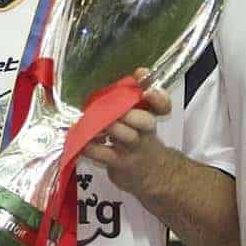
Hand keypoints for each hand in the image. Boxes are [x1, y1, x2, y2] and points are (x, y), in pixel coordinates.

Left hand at [83, 75, 170, 196]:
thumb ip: (136, 92)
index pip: (163, 106)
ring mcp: (133, 149)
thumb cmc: (139, 136)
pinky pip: (103, 154)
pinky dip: (91, 146)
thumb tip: (139, 71)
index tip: (148, 91)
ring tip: (93, 121)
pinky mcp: (119, 163)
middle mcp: (144, 132)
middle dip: (130, 113)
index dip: (159, 98)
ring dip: (110, 127)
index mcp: (150, 116)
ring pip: (126, 135)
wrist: (150, 173)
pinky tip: (82, 140)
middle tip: (114, 109)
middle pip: (146, 121)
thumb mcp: (141, 115)